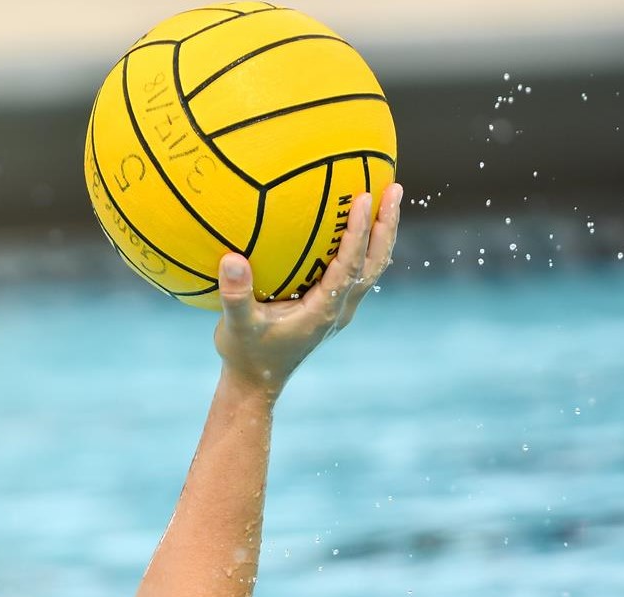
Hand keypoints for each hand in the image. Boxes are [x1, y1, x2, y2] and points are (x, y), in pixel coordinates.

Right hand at [214, 182, 402, 397]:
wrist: (257, 383)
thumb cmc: (246, 354)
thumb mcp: (236, 326)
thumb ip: (235, 294)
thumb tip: (230, 258)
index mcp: (324, 311)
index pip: (350, 265)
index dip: (359, 232)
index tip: (363, 197)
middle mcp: (339, 308)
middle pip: (375, 263)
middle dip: (386, 224)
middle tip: (393, 187)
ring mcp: (339, 309)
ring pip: (371, 267)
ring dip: (381, 233)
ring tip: (386, 198)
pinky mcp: (332, 308)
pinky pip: (356, 271)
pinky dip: (363, 246)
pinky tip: (354, 225)